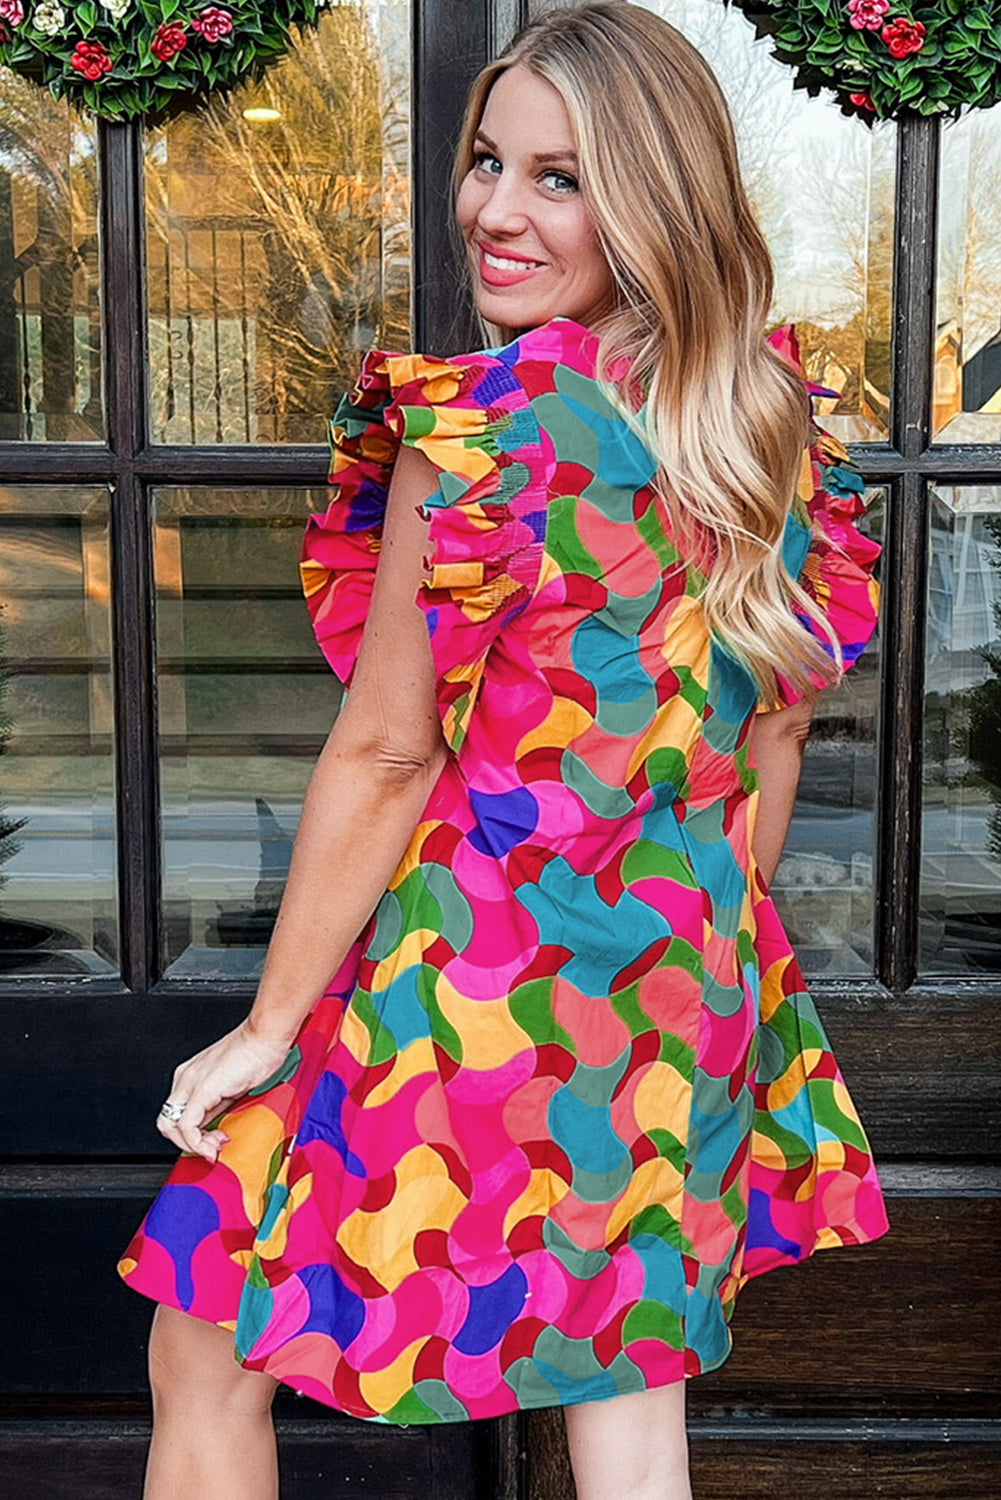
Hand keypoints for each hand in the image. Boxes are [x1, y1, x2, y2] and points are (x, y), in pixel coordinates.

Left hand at [156, 1020, 293, 1161]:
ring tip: (213, 1146)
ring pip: (170, 1126)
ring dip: (191, 1145)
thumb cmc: (256, 1054)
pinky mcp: (202, 1089)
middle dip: (186, 1143)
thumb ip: (217, 1106)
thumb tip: (215, 1127)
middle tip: (210, 1147)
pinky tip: (212, 1145)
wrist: (265, 1038)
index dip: (191, 1134)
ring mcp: (191, 1082)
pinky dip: (196, 1142)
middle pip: (167, 1122)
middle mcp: (185, 1078)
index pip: (176, 1115)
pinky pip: (187, 1125)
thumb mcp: (231, 1087)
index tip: (211, 1141)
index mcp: (190, 1077)